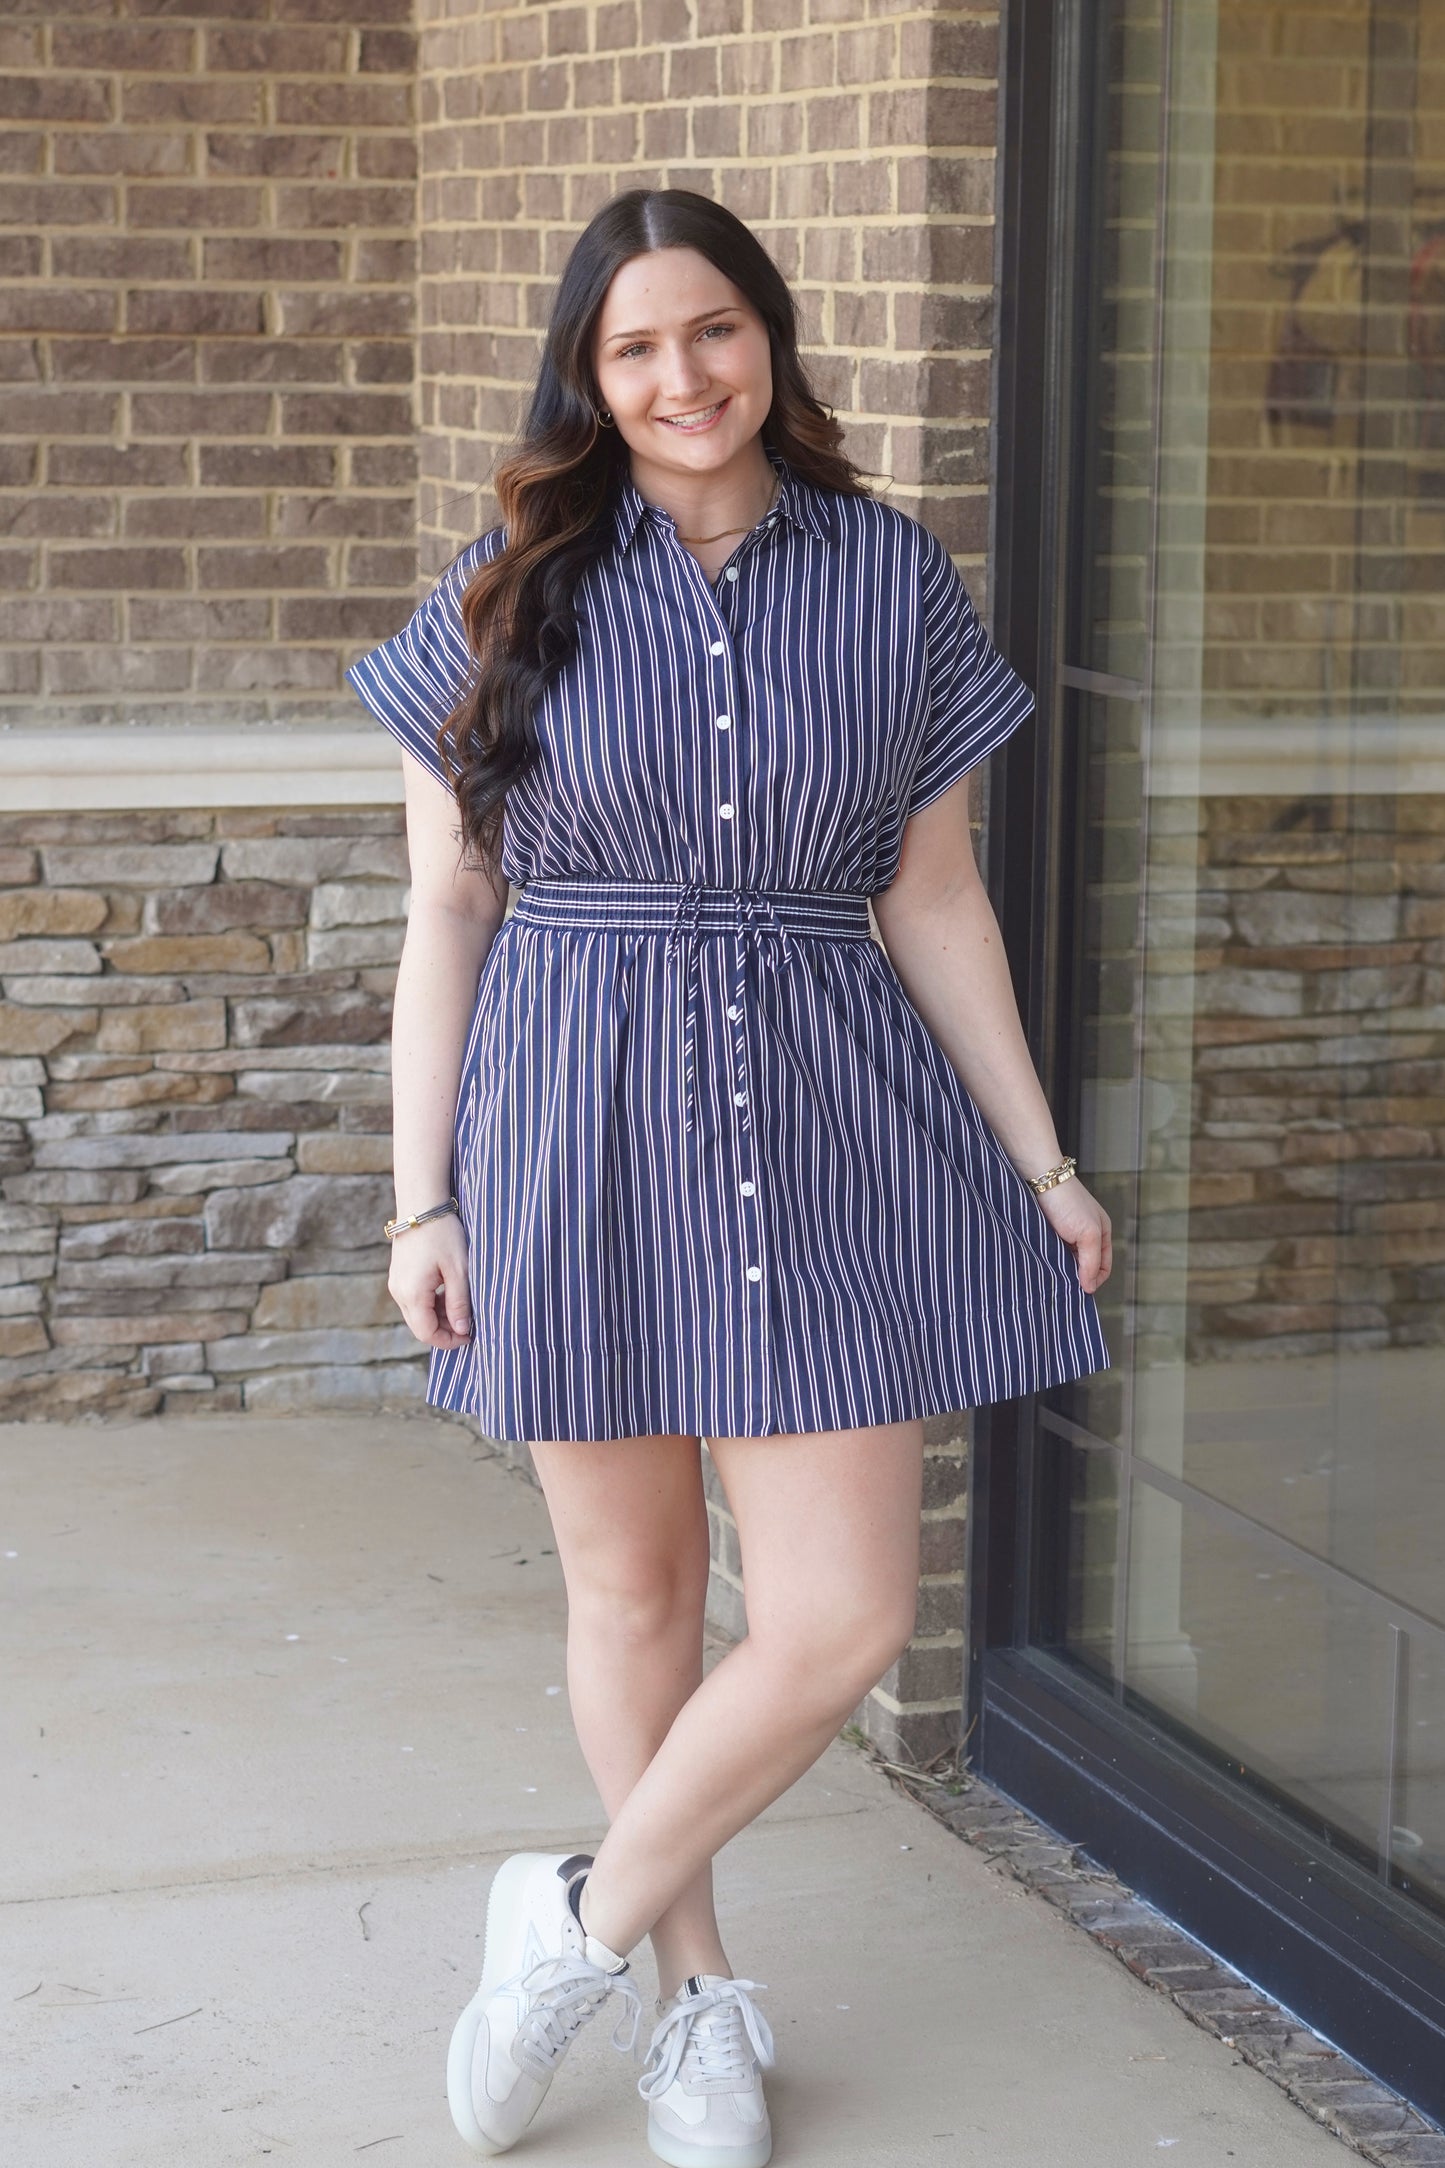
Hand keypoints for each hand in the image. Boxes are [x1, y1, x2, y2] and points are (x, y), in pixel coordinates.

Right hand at [387, 1212, 472, 1349]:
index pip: (427, 1333)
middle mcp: (399, 1292)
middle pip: (420, 1327)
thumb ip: (459, 1303)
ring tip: (461, 1304)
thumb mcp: (459, 1270)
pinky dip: (431, 1304)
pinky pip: (414, 1300)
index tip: (470, 1336)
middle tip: (469, 1323)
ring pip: (417, 1314)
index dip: (449, 1341)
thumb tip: (461, 1330)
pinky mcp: (399, 1276)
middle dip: (445, 1330)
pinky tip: (448, 1292)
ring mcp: (396, 1284)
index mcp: (413, 1293)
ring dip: (439, 1316)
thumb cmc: (443, 1234)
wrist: (422, 1205)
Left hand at [1034, 1175, 1111, 1294]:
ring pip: (1068, 1260)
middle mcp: (1086, 1234)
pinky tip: (1043, 1264)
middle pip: (1085, 1265)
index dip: (1094, 1280)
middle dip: (1076, 1276)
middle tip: (1063, 1285)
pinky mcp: (1049, 1231)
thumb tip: (1090, 1287)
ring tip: (1052, 1275)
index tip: (1080, 1290)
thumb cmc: (1068, 1202)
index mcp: (1101, 1233)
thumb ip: (1091, 1261)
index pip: (1103, 1267)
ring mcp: (1067, 1233)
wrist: (1040, 1179)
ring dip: (1061, 1268)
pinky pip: (1053, 1252)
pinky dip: (1050, 1260)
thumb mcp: (1087, 1233)